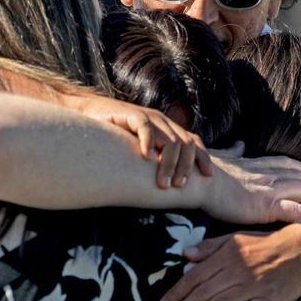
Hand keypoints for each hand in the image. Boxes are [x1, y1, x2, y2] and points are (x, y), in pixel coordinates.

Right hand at [65, 93, 211, 187]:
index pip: (193, 141)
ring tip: (162, 182)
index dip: (202, 158)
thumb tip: (171, 184)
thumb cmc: (116, 137)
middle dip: (185, 167)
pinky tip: (145, 158)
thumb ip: (156, 159)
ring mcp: (148, 117)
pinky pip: (145, 127)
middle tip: (178, 186)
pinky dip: (148, 143)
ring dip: (168, 163)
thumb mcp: (141, 149)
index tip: (208, 176)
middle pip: (185, 144)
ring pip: (169, 140)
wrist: (92, 115)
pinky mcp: (131, 115)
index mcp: (168, 129)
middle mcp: (162, 122)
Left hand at [158, 224, 300, 300]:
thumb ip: (210, 247)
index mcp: (226, 256)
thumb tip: (185, 255)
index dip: (177, 292)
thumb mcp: (235, 238)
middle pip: (204, 293)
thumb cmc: (266, 244)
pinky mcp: (271, 298)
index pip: (195, 277)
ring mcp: (254, 286)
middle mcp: (237, 271)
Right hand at [193, 148, 300, 227]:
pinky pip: (292, 210)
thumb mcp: (221, 155)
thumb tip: (239, 144)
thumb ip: (233, 151)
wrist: (199, 180)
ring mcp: (268, 189)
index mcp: (255, 164)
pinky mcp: (266, 206)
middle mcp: (266, 174)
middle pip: (298, 175)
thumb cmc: (204, 169)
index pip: (285, 163)